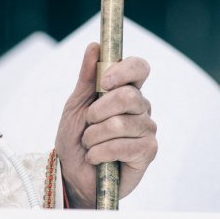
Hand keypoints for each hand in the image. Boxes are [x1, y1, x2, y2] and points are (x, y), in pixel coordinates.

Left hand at [54, 43, 156, 208]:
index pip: (139, 68)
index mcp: (125, 91)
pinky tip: (96, 158)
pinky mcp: (148, 151)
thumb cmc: (75, 137)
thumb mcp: (75, 104)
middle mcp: (141, 107)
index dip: (124, 70)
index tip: (104, 82)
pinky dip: (100, 152)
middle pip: (129, 96)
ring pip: (121, 123)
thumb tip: (95, 46)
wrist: (71, 172)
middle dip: (98, 111)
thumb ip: (86, 77)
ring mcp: (147, 129)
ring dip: (94, 136)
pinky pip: (124, 146)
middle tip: (88, 122)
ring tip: (89, 143)